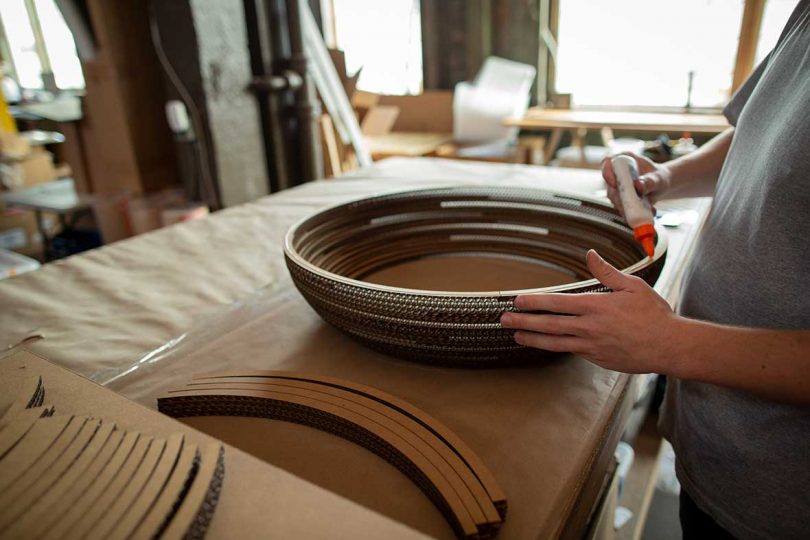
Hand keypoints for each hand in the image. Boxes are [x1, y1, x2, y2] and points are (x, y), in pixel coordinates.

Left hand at [500, 250, 679, 373]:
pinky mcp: (597, 359)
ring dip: (532, 339)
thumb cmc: (654, 314)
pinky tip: (545, 344)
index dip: (534, 302)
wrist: (670, 346)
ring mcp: (592, 346)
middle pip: (548, 324)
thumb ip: (606, 272)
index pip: (556, 303)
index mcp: (596, 306)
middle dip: (523, 322)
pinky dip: (556, 347)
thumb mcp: (632, 286)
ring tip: (516, 336)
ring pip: (555, 343)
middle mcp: (589, 327)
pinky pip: (572, 351)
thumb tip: (589, 255)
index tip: (517, 301)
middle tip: (503, 320)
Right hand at [601, 152, 671, 217]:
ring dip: (630, 208)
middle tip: (635, 206)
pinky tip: (647, 211)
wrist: (660, 187)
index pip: (608, 163)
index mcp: (624, 159)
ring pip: (615, 200)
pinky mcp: (618, 200)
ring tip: (649, 209)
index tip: (615, 183)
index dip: (608, 173)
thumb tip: (638, 186)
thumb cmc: (658, 177)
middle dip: (621, 198)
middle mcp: (616, 173)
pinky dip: (633, 213)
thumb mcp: (658, 178)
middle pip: (611, 186)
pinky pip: (622, 209)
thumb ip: (649, 181)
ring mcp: (616, 188)